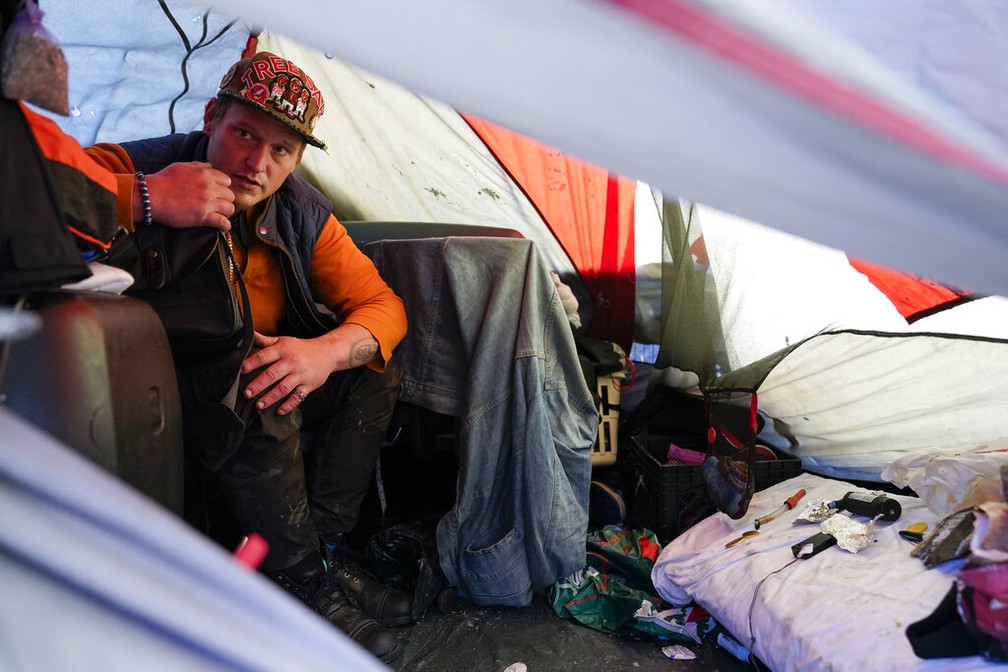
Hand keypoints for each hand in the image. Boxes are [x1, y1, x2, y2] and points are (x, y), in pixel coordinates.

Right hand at [141, 162, 234, 229]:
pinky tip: (223, 226)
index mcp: (205, 174)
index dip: (222, 187)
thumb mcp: (182, 166)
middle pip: (230, 195)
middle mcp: (209, 187)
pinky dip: (225, 225)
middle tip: (217, 204)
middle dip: (224, 200)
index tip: (218, 193)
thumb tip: (210, 167)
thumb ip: (198, 166)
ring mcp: (207, 202)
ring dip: (226, 212)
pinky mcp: (202, 217)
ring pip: (229, 208)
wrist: (151, 196)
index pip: (226, 181)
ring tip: (220, 214)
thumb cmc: (163, 181)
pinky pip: (223, 222)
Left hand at [240, 325, 378, 415]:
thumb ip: (265, 341)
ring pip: (283, 388)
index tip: (241, 371)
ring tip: (258, 405)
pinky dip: (288, 405)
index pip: (264, 356)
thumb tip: (248, 334)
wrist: (327, 353)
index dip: (251, 363)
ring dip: (270, 398)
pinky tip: (279, 410)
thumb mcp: (284, 340)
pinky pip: (298, 397)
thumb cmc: (301, 348)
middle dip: (258, 385)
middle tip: (247, 393)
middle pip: (272, 375)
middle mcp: (292, 362)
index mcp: (283, 350)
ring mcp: (301, 375)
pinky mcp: (309, 385)